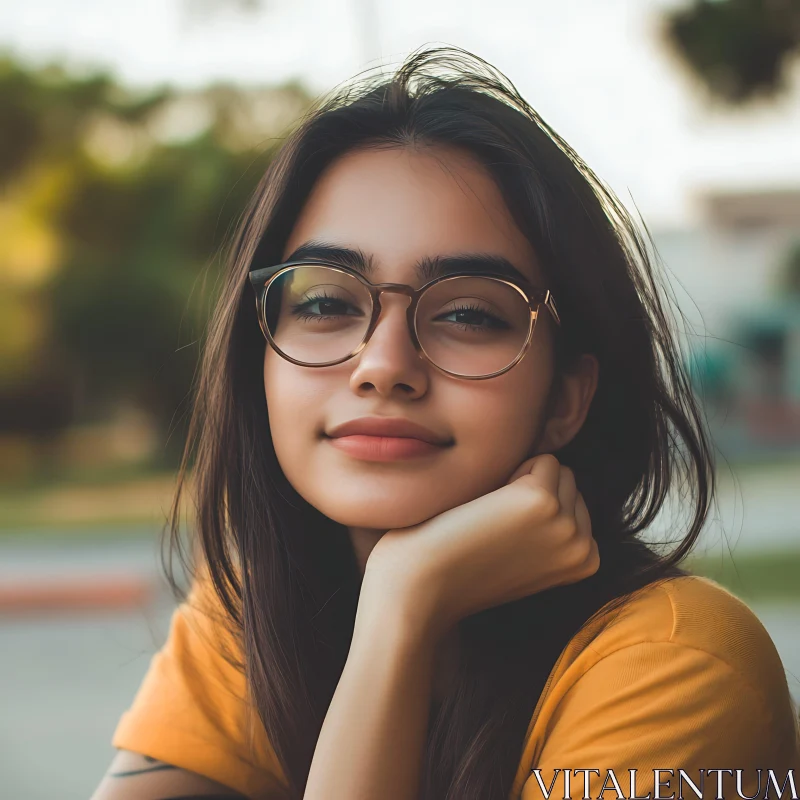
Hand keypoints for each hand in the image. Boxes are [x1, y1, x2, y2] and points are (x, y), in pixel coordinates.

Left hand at [362, 453, 599, 639]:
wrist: (420, 586)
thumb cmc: (457, 566)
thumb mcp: (521, 553)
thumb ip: (548, 527)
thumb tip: (559, 475)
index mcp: (584, 561)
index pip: (572, 500)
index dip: (532, 506)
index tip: (503, 536)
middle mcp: (583, 548)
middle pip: (566, 480)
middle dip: (529, 489)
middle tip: (491, 526)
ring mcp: (567, 525)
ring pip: (554, 467)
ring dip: (518, 479)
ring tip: (488, 518)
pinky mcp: (542, 501)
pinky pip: (540, 458)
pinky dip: (508, 470)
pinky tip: (484, 507)